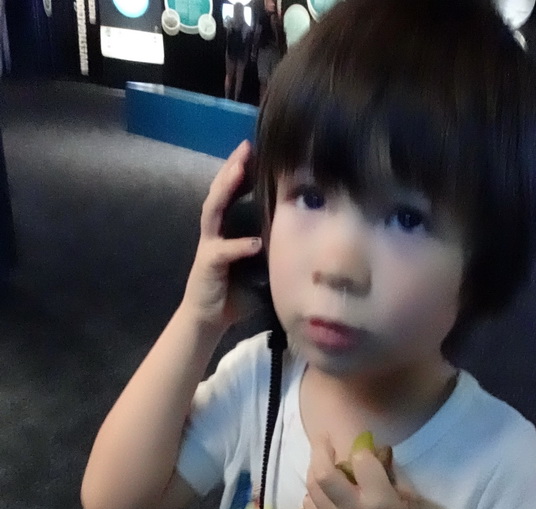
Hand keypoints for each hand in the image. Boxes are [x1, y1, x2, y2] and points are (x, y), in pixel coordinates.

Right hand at [181, 140, 262, 331]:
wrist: (210, 318)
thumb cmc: (238, 291)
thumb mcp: (262, 265)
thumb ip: (276, 249)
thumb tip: (310, 239)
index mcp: (228, 226)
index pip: (236, 192)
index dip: (246, 170)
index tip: (263, 150)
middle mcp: (216, 229)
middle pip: (221, 190)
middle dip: (233, 166)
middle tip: (246, 146)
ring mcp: (209, 244)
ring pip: (214, 209)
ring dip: (226, 188)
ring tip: (239, 171)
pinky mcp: (207, 264)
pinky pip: (223, 251)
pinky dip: (238, 246)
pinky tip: (255, 242)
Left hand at [303, 438, 424, 508]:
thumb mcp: (402, 495)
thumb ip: (382, 471)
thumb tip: (364, 447)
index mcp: (378, 499)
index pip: (360, 462)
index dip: (360, 450)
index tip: (361, 448)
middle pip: (325, 473)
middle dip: (322, 451)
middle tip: (324, 440)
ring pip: (312, 487)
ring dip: (315, 469)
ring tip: (322, 462)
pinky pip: (309, 505)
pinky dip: (313, 492)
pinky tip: (322, 489)